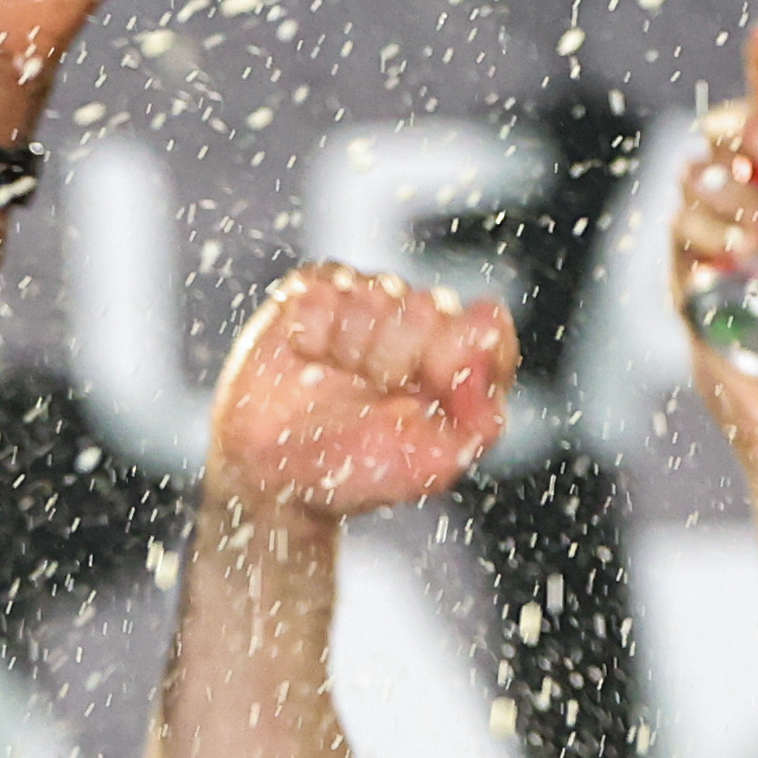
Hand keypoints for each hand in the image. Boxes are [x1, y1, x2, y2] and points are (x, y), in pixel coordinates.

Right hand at [202, 267, 514, 520]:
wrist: (270, 473)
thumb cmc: (351, 472)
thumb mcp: (429, 468)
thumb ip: (478, 421)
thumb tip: (487, 363)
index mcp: (460, 366)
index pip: (486, 326)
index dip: (458, 349)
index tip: (429, 381)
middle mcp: (421, 327)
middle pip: (428, 308)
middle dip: (393, 359)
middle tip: (371, 393)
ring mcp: (370, 304)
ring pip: (376, 295)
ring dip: (349, 347)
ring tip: (333, 379)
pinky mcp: (320, 290)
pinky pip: (326, 284)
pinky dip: (313, 327)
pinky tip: (308, 357)